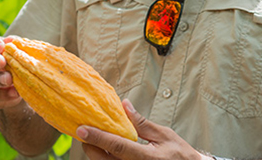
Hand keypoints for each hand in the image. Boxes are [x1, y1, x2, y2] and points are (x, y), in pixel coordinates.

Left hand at [77, 99, 205, 159]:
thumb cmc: (180, 155)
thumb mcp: (163, 135)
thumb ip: (140, 123)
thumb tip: (124, 105)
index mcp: (146, 157)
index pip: (117, 146)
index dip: (98, 137)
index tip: (81, 129)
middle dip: (90, 146)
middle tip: (84, 132)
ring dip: (97, 154)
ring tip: (93, 140)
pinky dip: (106, 159)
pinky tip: (105, 150)